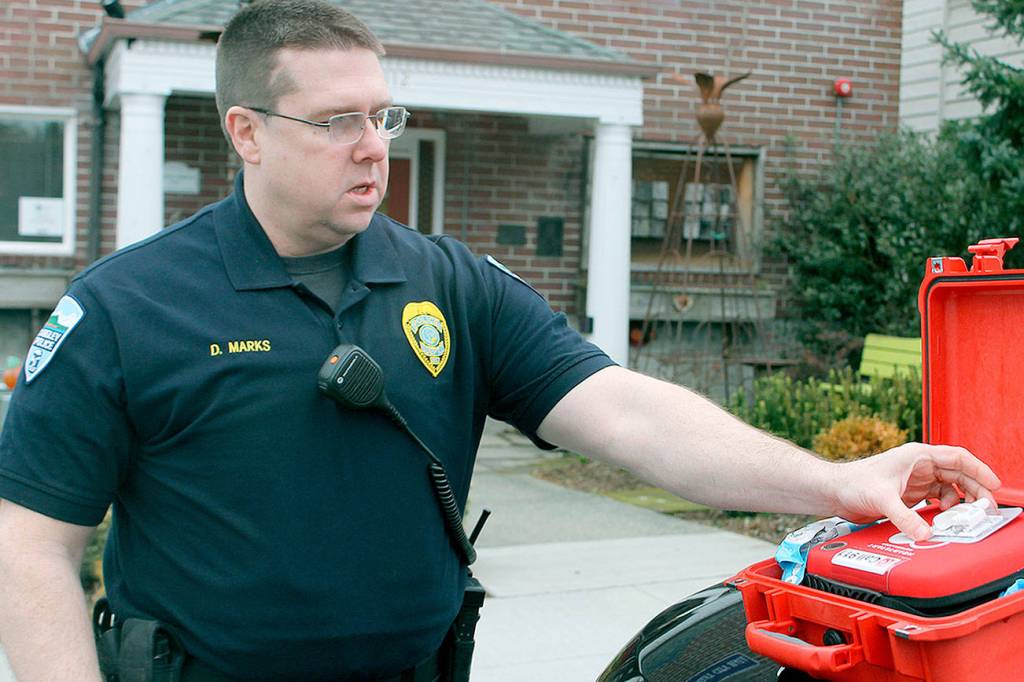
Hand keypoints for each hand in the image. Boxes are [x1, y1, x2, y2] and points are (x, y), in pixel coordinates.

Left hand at [831, 443, 1000, 540]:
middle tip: (984, 509)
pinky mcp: (910, 493)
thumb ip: (905, 518)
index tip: (994, 485)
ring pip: (950, 487)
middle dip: (974, 490)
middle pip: (959, 474)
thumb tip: (925, 534)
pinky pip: (937, 498)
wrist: (833, 491)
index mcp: (916, 455)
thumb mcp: (881, 499)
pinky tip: (942, 518)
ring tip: (963, 516)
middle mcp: (919, 465)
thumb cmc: (852, 482)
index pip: (958, 457)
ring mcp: (915, 479)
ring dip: (960, 501)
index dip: (979, 470)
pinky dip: (945, 508)